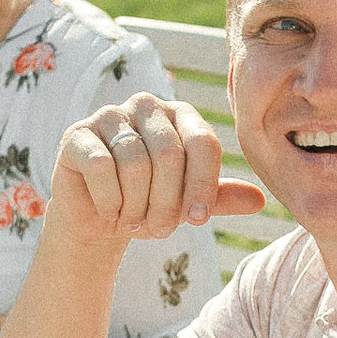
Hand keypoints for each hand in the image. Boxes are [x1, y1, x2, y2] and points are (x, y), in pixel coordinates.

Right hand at [51, 94, 267, 251]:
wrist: (100, 218)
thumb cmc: (150, 204)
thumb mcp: (189, 205)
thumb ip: (221, 198)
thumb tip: (259, 200)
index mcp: (181, 116)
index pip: (203, 143)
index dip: (204, 185)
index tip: (198, 221)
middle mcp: (147, 106)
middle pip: (170, 154)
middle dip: (168, 203)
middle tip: (160, 231)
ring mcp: (110, 115)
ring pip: (135, 164)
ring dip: (137, 206)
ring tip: (133, 221)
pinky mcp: (77, 133)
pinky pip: (100, 168)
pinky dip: (109, 200)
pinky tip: (110, 211)